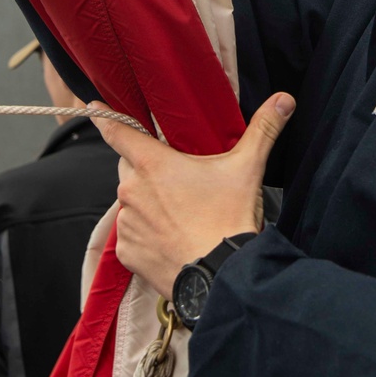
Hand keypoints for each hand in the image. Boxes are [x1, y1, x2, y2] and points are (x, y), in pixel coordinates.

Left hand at [91, 92, 295, 298]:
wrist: (221, 277)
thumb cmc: (229, 219)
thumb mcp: (247, 168)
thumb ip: (263, 129)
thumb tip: (285, 99)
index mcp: (152, 164)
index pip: (117, 131)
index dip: (104, 117)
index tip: (90, 107)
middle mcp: (131, 190)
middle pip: (130, 168)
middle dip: (147, 170)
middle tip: (179, 182)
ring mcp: (127, 224)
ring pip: (131, 204)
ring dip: (147, 205)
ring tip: (181, 216)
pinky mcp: (128, 253)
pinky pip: (132, 236)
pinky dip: (146, 236)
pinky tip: (172, 240)